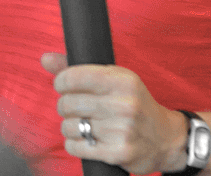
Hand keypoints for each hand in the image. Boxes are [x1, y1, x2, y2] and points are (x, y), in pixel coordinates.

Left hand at [42, 53, 185, 173]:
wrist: (165, 138)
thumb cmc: (133, 104)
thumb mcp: (114, 80)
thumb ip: (78, 69)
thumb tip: (45, 58)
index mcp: (123, 80)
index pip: (74, 77)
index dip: (61, 82)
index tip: (63, 86)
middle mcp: (124, 103)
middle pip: (68, 103)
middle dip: (66, 107)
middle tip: (77, 109)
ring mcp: (122, 130)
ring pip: (69, 127)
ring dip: (70, 128)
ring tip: (84, 126)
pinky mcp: (118, 152)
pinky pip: (75, 147)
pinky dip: (74, 144)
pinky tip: (86, 140)